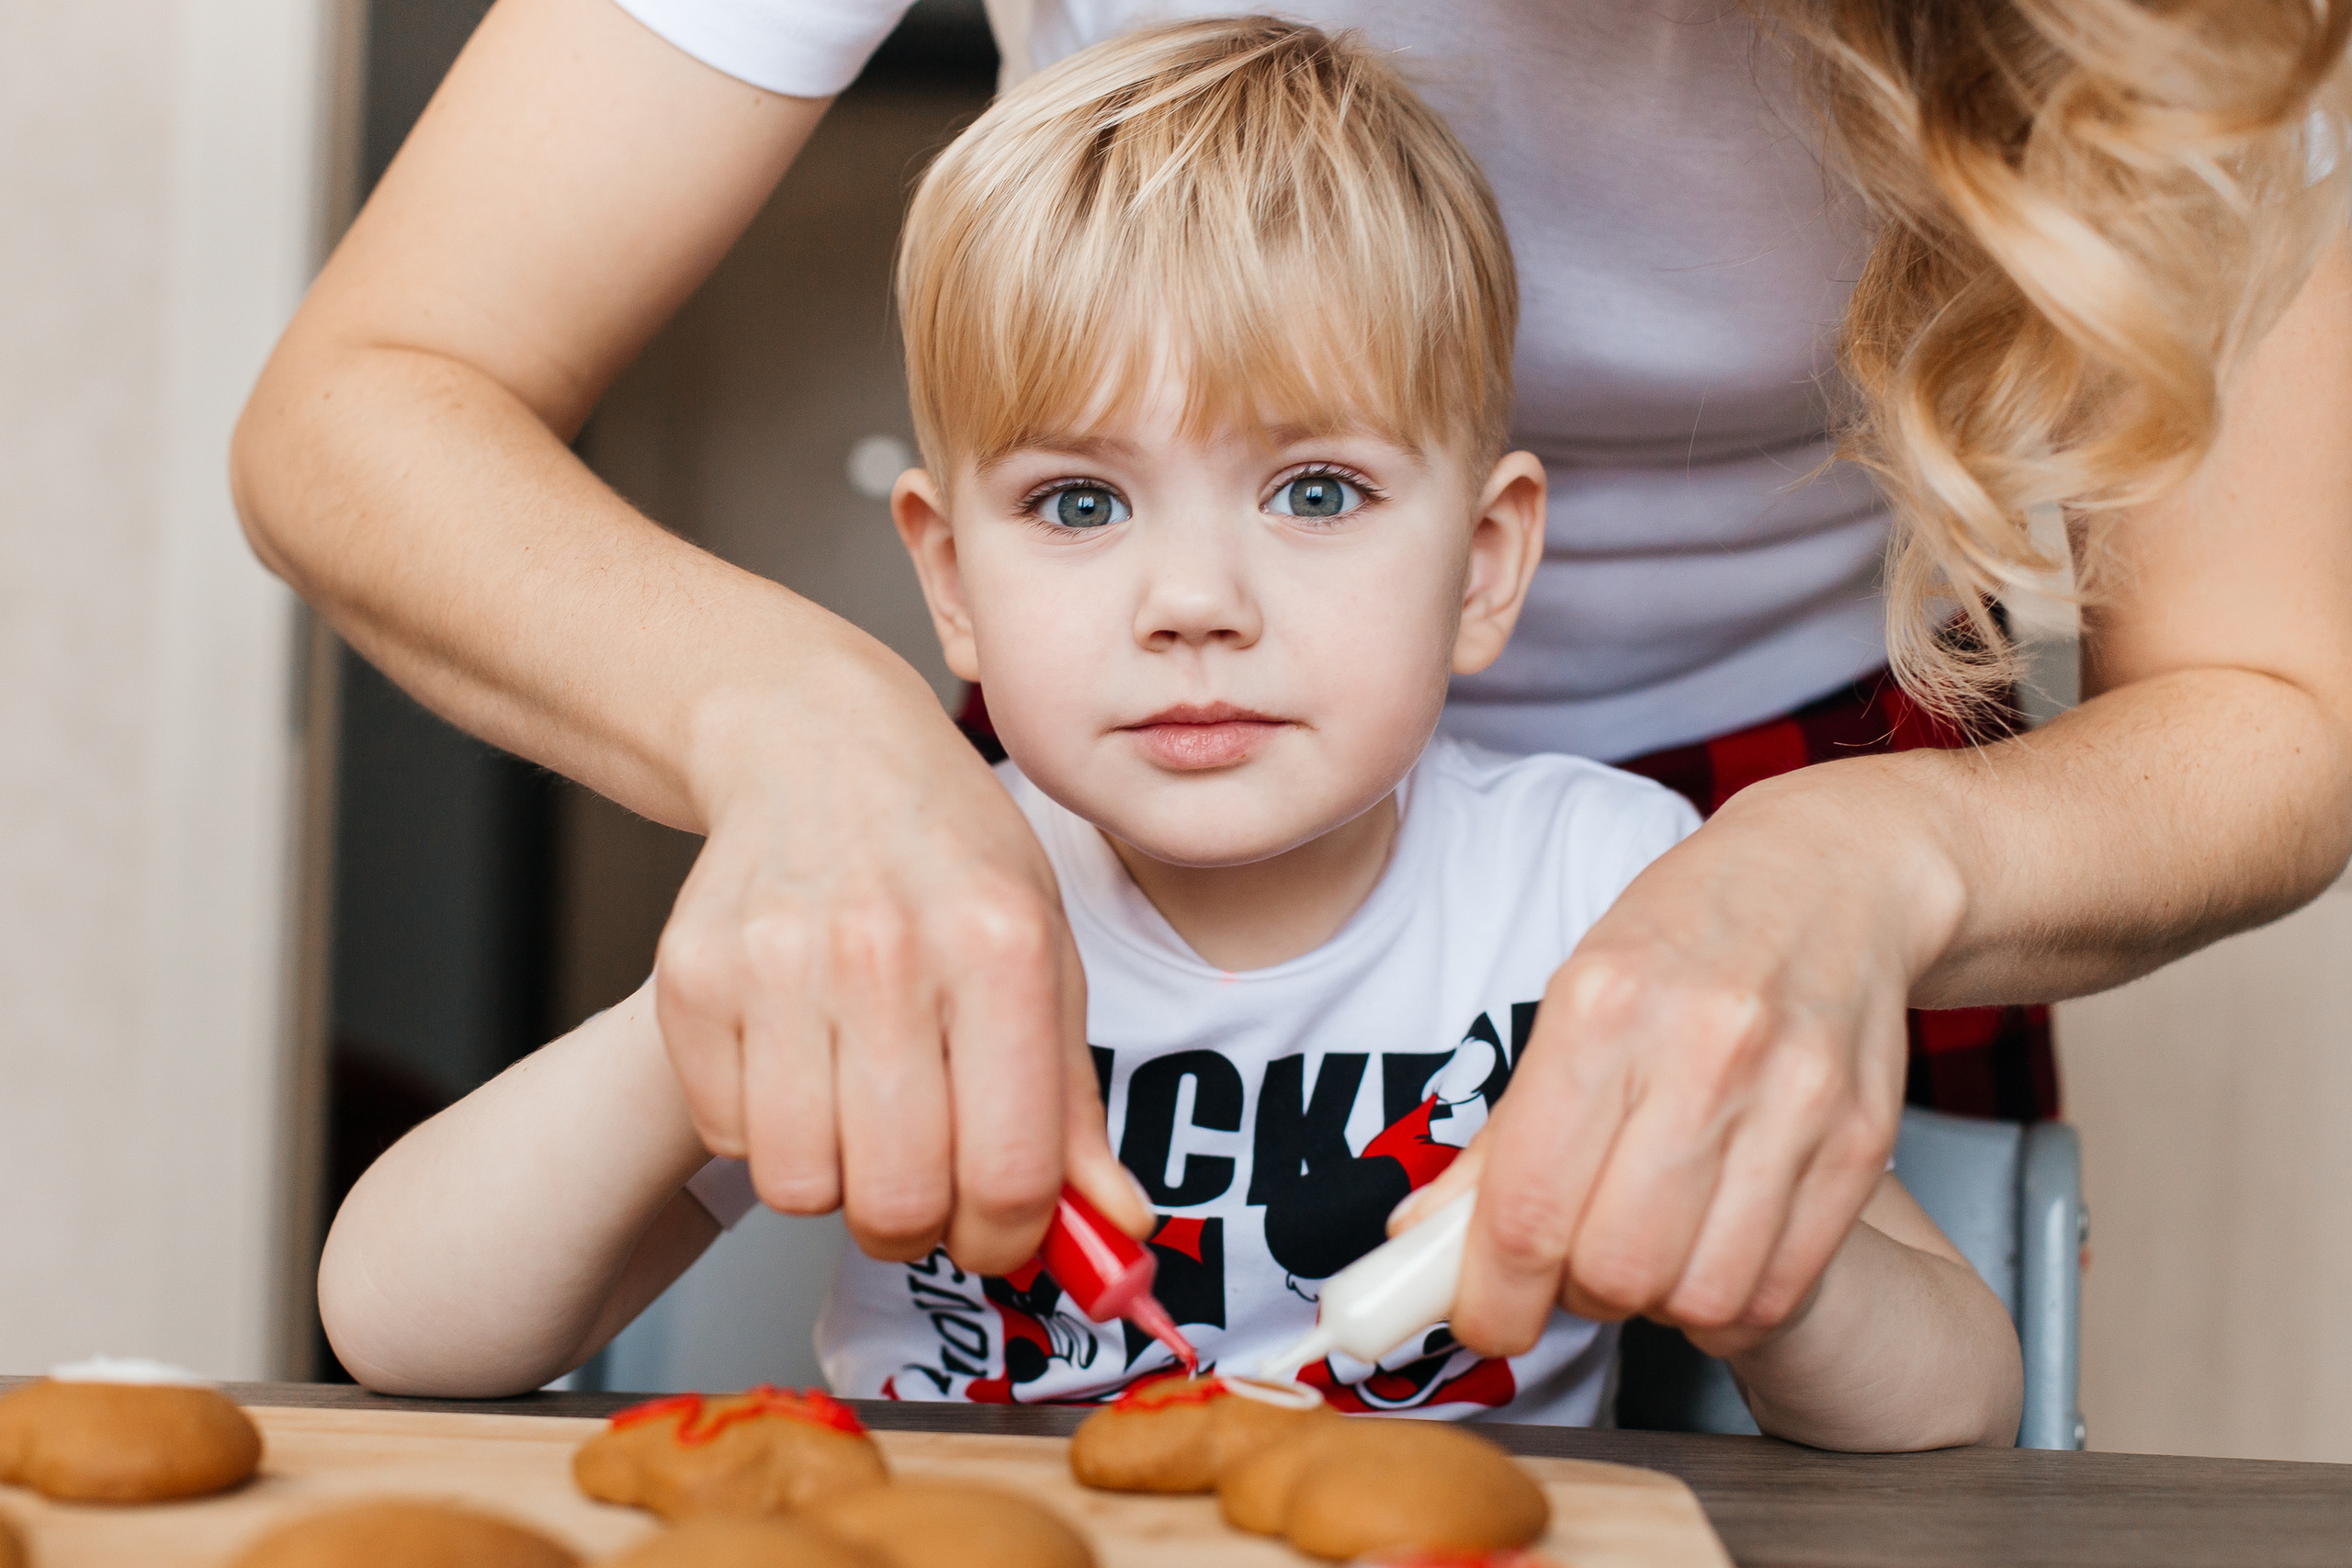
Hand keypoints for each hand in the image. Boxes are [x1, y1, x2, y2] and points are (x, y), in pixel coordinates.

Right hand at [652, 648, 1149, 1272]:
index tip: (1000, 1234)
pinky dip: (766, 1129)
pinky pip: (728, 1133)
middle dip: (919, 1226)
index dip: (1010, 1241)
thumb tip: (1114, 1234)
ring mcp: (777, 959)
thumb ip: (1073, 1103)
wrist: (817, 744)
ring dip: (836, 1180)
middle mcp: (887, 949)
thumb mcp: (1045, 952)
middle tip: (925, 1186)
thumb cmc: (949, 858)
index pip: (1011, 1172)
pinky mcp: (692, 973)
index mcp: (1003, 946)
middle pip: (897, 1199)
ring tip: (860, 1114)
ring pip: (801, 1185)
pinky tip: (801, 1062)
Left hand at [1395, 760, 1960, 1352]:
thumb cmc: (1683, 938)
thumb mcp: (1574, 1000)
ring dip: (1656, 1301)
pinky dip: (1730, 1302)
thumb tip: (1424, 1239)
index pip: (1527, 1207)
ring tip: (1649, 1244)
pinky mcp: (1860, 1141)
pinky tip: (1711, 1251)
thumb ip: (1504, 1133)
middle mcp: (1700, 1054)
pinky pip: (1779, 1287)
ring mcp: (1792, 1100)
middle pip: (1615, 1267)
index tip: (1486, 1317)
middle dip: (1579, 1291)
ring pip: (1699, 1294)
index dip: (1493, 1296)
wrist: (1833, 876)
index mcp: (1600, 1011)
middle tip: (1577, 1256)